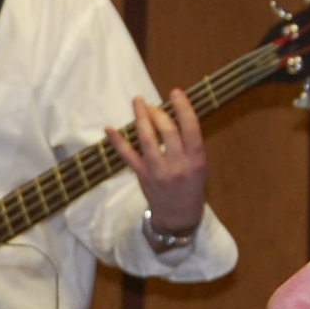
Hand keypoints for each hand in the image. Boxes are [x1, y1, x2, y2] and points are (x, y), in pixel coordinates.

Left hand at [110, 89, 208, 236]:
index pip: (191, 128)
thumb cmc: (191, 185)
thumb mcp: (200, 165)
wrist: (179, 216)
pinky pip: (128, 156)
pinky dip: (117, 142)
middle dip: (158, 112)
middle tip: (152, 104)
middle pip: (167, 131)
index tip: (176, 92)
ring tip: (138, 102)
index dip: (183, 107)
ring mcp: (158, 171)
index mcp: (196, 160)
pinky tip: (109, 129)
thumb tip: (173, 113)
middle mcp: (178, 165)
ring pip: (147, 139)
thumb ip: (189, 143)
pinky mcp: (143, 176)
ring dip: (141, 118)